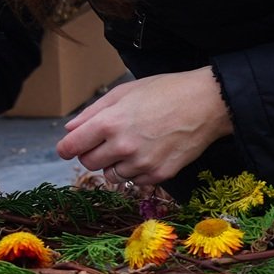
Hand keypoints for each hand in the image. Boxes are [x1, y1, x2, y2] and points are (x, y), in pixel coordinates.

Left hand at [54, 68, 232, 186]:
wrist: (207, 104)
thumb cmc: (164, 92)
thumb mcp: (123, 93)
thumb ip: (91, 113)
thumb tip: (69, 130)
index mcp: (109, 123)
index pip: (71, 147)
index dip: (67, 147)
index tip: (69, 147)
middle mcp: (122, 146)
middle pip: (88, 163)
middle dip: (92, 154)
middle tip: (106, 143)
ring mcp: (142, 163)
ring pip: (111, 176)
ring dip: (115, 164)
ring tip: (131, 147)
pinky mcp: (160, 174)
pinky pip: (135, 181)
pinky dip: (136, 172)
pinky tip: (148, 154)